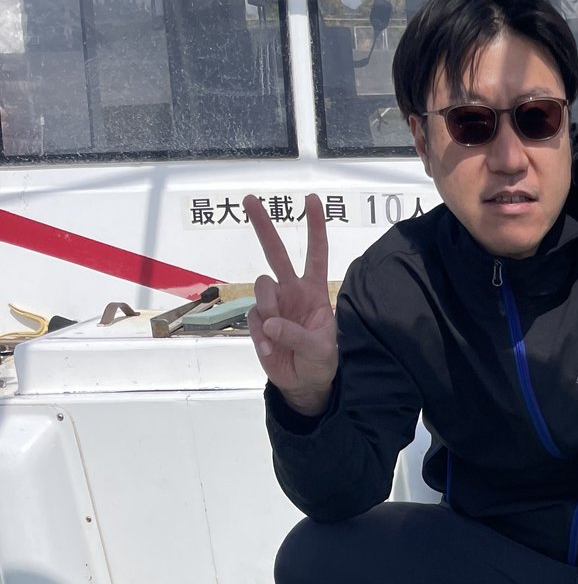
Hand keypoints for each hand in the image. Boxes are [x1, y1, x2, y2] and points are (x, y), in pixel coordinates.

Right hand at [245, 193, 336, 416]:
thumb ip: (298, 335)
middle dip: (264, 226)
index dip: (315, 228)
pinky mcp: (258, 321)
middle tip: (250, 199)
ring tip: (278, 335)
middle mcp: (291, 291)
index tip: (312, 201)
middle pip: (275, 253)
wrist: (303, 384)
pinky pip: (254, 318)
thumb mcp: (321, 350)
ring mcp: (273, 305)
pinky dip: (261, 335)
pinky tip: (271, 350)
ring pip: (262, 288)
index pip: (316, 255)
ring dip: (269, 308)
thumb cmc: (320, 362)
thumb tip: (271, 323)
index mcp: (313, 292)